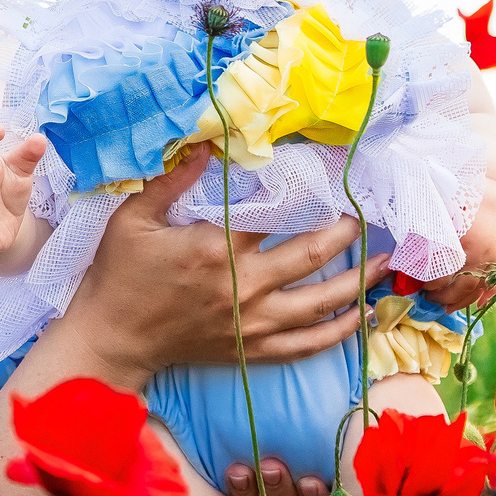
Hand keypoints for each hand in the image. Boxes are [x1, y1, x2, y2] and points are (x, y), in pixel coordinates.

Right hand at [60, 145, 386, 385]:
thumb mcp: (133, 219)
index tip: (332, 180)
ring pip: (319, 304)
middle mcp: (241, 288)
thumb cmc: (119, 276)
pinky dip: (338, 334)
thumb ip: (171, 181)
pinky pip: (305, 346)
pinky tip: (361, 318)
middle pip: (310, 256)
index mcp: (215, 249)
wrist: (111, 339)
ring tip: (383, 263)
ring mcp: (250, 325)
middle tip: (367, 216)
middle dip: (345, 234)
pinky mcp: (250, 351)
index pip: (274, 216)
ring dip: (357, 283)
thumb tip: (207, 144)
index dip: (306, 196)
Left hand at [414, 175, 495, 310]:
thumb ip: (422, 241)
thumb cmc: (453, 196)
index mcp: (463, 240)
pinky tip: (476, 303)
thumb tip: (407, 268)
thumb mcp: (433, 216)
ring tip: (444, 305)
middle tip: (428, 298)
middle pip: (462, 286)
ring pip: (478, 289)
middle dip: (443, 297)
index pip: (443, 276)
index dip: (430, 285)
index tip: (420, 286)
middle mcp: (483, 250)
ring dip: (461, 301)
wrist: (486, 183)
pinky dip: (486, 295)